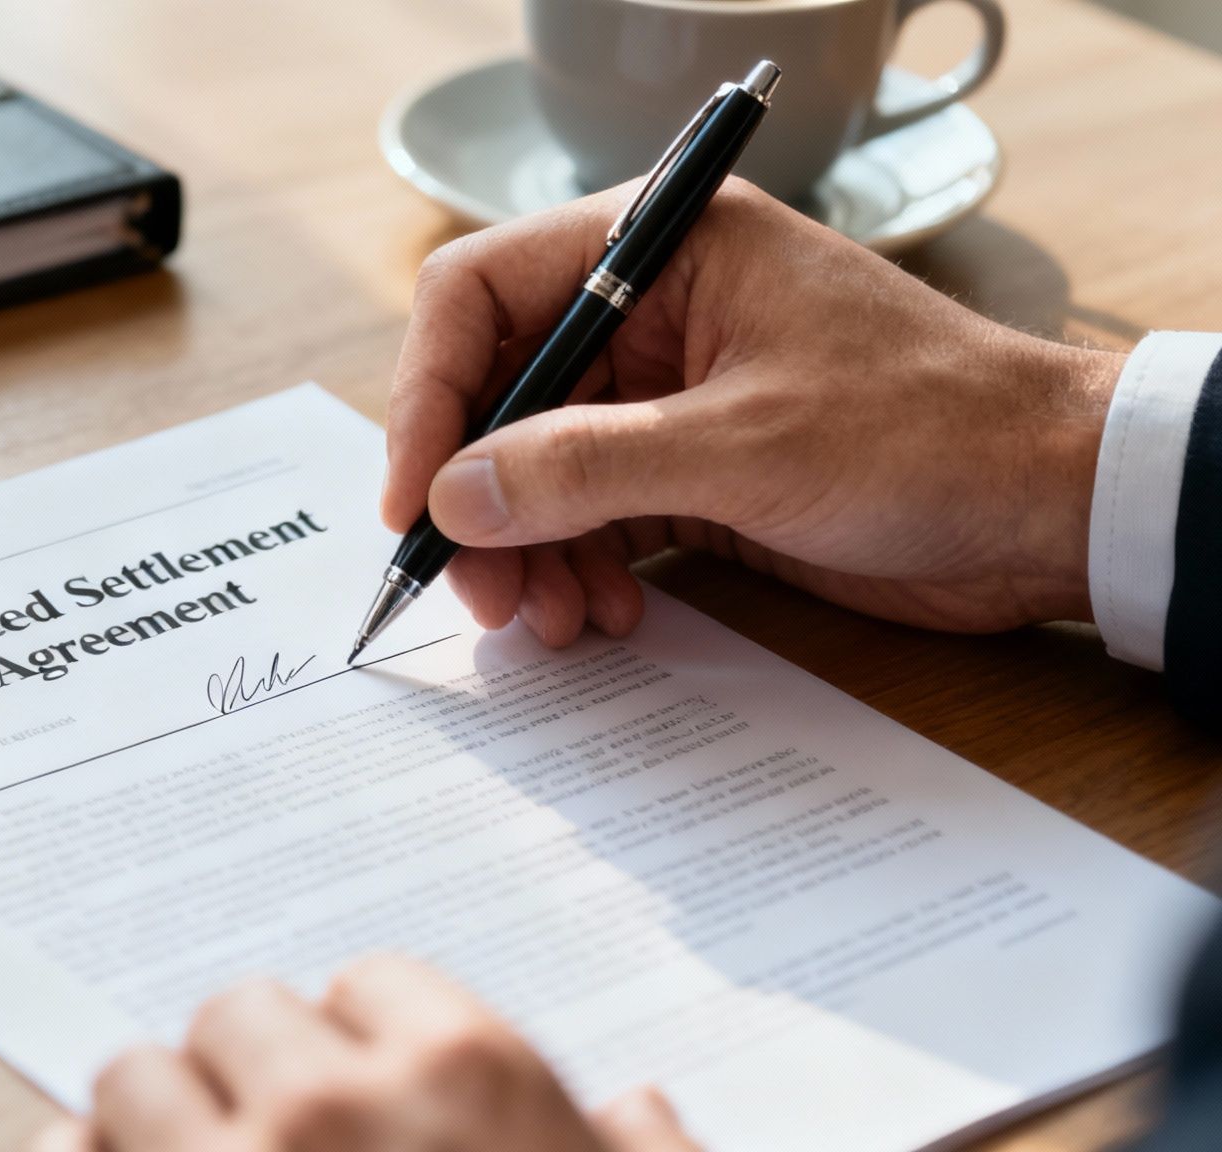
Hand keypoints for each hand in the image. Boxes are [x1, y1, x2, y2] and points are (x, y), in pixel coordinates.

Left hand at [33, 954, 697, 1151]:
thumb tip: (640, 1105)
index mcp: (467, 1080)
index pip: (367, 984)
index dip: (365, 1044)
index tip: (369, 1094)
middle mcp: (330, 1107)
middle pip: (239, 1016)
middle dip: (252, 1074)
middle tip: (276, 1142)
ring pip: (134, 1079)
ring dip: (156, 1124)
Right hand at [381, 181, 1124, 646]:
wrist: (1048, 507)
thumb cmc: (928, 433)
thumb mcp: (745, 446)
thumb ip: (586, 465)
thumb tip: (454, 496)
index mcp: (660, 248)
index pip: (482, 295)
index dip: (428, 396)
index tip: (415, 501)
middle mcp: (649, 311)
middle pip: (498, 396)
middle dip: (478, 500)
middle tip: (481, 591)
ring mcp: (665, 395)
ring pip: (535, 470)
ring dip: (527, 551)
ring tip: (553, 621)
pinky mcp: (688, 470)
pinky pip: (589, 518)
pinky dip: (578, 570)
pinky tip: (603, 616)